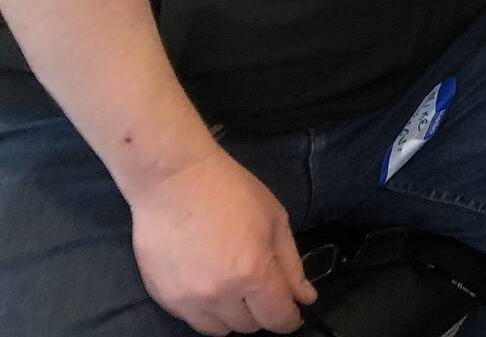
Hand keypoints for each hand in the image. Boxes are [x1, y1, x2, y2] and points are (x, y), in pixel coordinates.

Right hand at [129, 148, 315, 334]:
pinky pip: (193, 320)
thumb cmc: (231, 192)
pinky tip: (211, 285)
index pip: (276, 318)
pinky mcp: (163, 297)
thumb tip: (305, 298)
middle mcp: (220, 295)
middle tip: (263, 289)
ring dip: (234, 315)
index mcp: (253, 273)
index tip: (293, 313)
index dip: (290, 319)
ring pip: (220, 329)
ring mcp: (188, 300)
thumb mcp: (275, 220)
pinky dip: (208, 311)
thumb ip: (291, 264)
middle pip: (249, 326)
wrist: (174, 182)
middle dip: (263, 312)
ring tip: (236, 289)